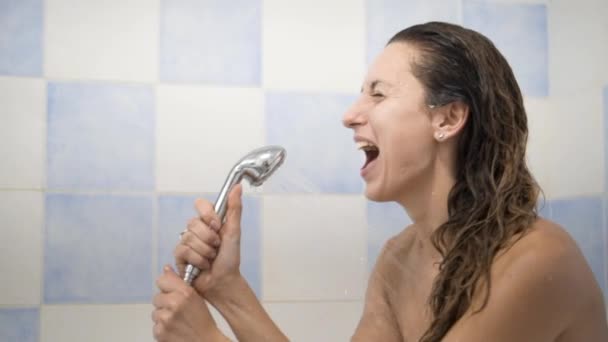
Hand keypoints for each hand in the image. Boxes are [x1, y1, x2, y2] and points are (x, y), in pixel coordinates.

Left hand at [152, 265, 225, 341]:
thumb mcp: (196, 298)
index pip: (162, 280)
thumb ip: (180, 283)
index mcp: (185, 292)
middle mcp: (174, 303)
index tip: (171, 292)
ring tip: (177, 322)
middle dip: (165, 304)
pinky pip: (155, 326)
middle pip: (157, 297)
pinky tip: (174, 330)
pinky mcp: (160, 332)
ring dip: (163, 317)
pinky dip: (162, 329)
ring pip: (155, 313)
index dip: (166, 287)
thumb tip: (166, 268)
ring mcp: (165, 318)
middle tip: (177, 311)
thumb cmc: (203, 322)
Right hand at [175, 184, 242, 298]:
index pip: (200, 204)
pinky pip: (183, 251)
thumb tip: (237, 187)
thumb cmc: (230, 259)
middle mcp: (196, 230)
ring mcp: (187, 242)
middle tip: (217, 247)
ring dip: (205, 251)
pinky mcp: (180, 256)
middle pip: (193, 223)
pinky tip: (202, 266)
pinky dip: (197, 260)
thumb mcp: (234, 232)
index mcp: (209, 221)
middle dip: (209, 238)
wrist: (223, 281)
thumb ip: (234, 209)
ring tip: (211, 258)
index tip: (217, 225)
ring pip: (188, 238)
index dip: (207, 215)